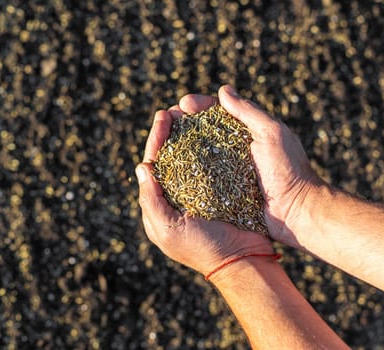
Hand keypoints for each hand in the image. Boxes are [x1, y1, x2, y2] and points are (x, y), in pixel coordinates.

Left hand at [136, 103, 272, 275]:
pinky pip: (214, 165)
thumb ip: (150, 200)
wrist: (242, 261)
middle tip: (176, 110)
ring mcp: (202, 193)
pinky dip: (212, 148)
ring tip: (194, 114)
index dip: (157, 139)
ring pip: (192, 158)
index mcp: (162, 204)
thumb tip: (142, 167)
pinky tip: (215, 132)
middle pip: (171, 157)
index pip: (154, 164)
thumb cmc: (203, 249)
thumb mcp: (168, 230)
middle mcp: (180, 196)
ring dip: (191, 136)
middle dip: (171, 132)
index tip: (163, 116)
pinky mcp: (223, 191)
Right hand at [176, 86, 323, 245]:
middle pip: (204, 131)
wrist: (296, 211)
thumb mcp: (271, 133)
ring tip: (161, 138)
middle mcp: (236, 149)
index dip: (200, 105)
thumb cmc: (288, 169)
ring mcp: (228, 171)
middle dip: (184, 122)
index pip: (220, 112)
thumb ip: (248, 112)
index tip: (184, 103)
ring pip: (199, 153)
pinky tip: (169, 166)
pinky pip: (201, 178)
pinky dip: (186, 170)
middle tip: (167, 117)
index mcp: (249, 131)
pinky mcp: (224, 192)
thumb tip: (223, 90)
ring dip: (180, 144)